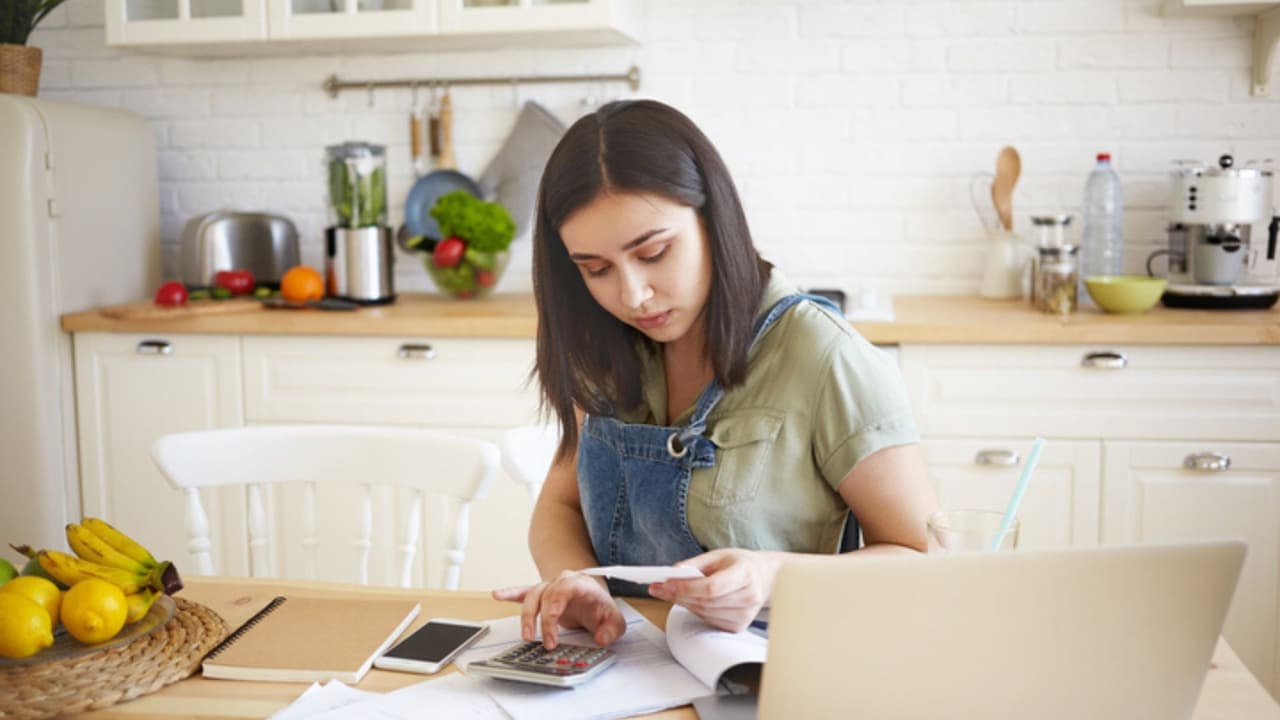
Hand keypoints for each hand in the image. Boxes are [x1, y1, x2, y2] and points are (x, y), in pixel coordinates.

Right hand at [492, 570, 625, 649]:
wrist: (596, 602)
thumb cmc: (602, 609)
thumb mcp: (616, 621)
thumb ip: (612, 629)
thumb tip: (601, 637)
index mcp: (581, 584)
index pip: (563, 589)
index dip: (554, 610)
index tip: (554, 633)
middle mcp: (563, 582)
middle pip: (546, 595)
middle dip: (543, 621)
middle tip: (546, 644)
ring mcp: (550, 587)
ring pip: (533, 596)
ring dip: (527, 616)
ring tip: (527, 636)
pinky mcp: (541, 595)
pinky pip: (524, 592)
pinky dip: (510, 593)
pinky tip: (497, 595)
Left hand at [647, 549, 782, 632]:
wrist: (764, 578)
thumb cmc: (740, 565)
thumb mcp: (719, 555)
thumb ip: (695, 563)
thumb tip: (673, 572)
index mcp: (745, 574)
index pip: (712, 587)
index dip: (687, 588)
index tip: (667, 584)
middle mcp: (748, 596)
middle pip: (705, 602)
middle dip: (678, 595)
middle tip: (658, 587)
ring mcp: (745, 615)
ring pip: (704, 613)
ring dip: (684, 603)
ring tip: (670, 592)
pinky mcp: (738, 626)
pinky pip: (709, 620)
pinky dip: (696, 610)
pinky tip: (691, 600)